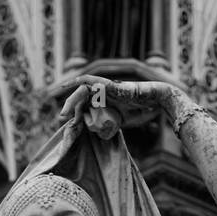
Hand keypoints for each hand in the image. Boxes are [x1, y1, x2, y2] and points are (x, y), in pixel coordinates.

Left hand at [59, 76, 176, 137]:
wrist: (155, 99)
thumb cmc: (141, 109)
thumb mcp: (120, 120)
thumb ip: (109, 123)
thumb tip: (102, 135)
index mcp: (102, 100)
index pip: (83, 104)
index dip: (74, 111)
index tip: (67, 122)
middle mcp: (102, 92)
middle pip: (80, 97)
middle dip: (69, 107)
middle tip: (61, 118)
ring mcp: (105, 87)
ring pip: (82, 90)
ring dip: (72, 100)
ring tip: (65, 113)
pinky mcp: (110, 85)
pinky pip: (92, 80)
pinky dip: (81, 81)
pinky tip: (73, 84)